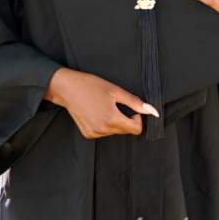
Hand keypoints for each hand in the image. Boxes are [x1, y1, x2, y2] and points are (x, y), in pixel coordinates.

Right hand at [43, 68, 159, 137]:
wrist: (67, 88)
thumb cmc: (90, 85)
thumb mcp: (114, 90)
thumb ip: (134, 102)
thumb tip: (151, 110)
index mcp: (111, 119)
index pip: (136, 129)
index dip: (137, 118)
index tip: (131, 108)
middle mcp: (103, 130)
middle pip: (125, 130)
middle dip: (125, 118)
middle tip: (115, 103)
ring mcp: (94, 133)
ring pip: (114, 131)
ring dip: (114, 121)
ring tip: (103, 106)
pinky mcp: (87, 134)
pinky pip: (103, 132)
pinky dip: (104, 124)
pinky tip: (96, 112)